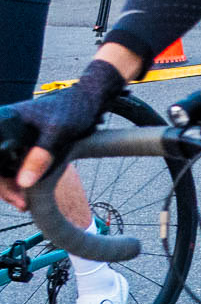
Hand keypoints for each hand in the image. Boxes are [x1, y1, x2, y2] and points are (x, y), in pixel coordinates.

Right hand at [0, 60, 124, 209]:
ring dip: (11, 184)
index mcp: (4, 120)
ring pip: (3, 166)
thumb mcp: (59, 132)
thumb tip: (23, 183)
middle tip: (24, 205)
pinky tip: (27, 192)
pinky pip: (13, 162)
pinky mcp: (20, 140)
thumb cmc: (73, 109)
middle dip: (6, 186)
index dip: (2, 181)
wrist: (89, 98)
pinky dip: (18, 177)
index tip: (16, 195)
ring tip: (25, 202)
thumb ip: (41, 155)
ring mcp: (10, 134)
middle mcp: (3, 126)